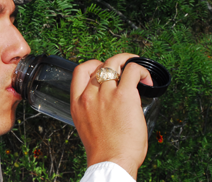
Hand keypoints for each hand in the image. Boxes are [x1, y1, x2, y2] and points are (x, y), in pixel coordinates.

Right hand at [70, 53, 152, 178]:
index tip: (102, 68)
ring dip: (128, 63)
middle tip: (125, 70)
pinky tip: (147, 79)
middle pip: (100, 66)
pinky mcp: (124, 95)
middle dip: (114, 64)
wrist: (110, 161)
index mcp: (78, 103)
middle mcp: (89, 95)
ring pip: (115, 64)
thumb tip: (107, 104)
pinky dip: (141, 71)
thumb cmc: (103, 150)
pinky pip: (133, 71)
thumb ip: (92, 110)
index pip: (79, 71)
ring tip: (139, 72)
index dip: (92, 65)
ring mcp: (106, 93)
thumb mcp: (87, 125)